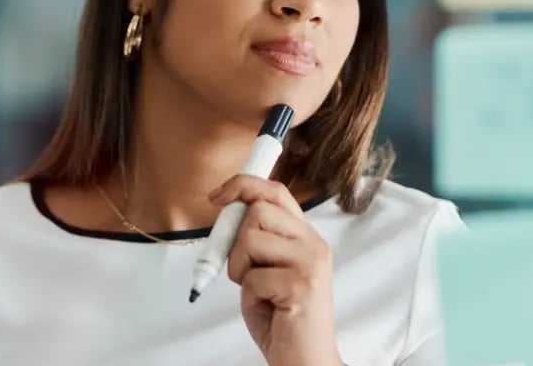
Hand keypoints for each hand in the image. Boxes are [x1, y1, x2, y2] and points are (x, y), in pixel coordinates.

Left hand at [209, 175, 342, 365]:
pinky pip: (252, 277)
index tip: (218, 195)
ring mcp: (311, 263)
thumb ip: (256, 239)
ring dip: (240, 268)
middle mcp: (313, 244)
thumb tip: (229, 209)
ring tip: (258, 291)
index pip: (275, 192)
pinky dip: (249, 295)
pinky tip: (269, 307)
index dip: (244, 185)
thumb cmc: (281, 317)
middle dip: (237, 241)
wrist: (305, 360)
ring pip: (251, 239)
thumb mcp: (265, 269)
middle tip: (244, 270)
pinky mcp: (302, 285)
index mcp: (306, 237)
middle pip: (258, 211)